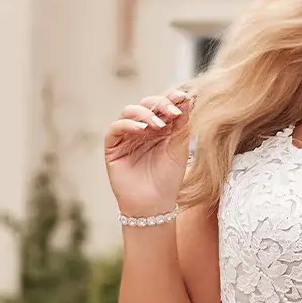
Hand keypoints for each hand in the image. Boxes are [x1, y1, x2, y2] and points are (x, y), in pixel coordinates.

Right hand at [104, 87, 194, 217]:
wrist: (155, 205)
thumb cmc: (168, 179)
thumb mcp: (179, 148)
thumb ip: (182, 124)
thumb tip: (188, 96)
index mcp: (160, 127)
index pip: (163, 106)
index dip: (171, 99)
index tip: (183, 97)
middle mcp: (142, 129)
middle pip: (146, 104)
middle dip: (160, 104)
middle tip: (173, 112)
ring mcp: (127, 136)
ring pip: (129, 111)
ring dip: (145, 113)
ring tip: (158, 125)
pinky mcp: (113, 147)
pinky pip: (116, 128)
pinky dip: (128, 124)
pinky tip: (141, 129)